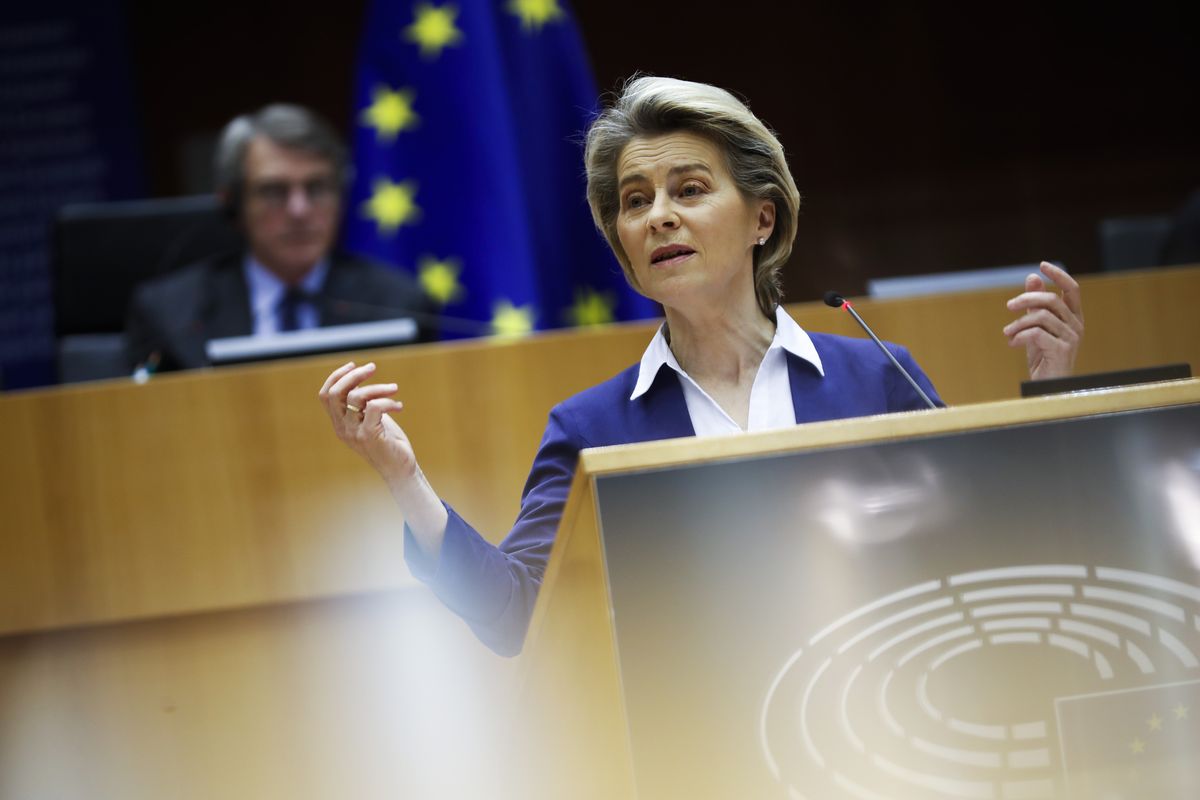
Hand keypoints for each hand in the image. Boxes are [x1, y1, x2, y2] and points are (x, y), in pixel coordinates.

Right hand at [318, 361, 414, 483]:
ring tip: (395, 389)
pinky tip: (399, 407)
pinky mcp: (369, 436)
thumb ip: (362, 402)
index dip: (337, 376)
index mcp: (339, 423)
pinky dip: (388, 401)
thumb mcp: (371, 419)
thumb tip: (359, 377)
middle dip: (354, 375)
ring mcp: (354, 433)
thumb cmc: (388, 442)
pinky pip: (375, 406)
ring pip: (357, 396)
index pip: (325, 395)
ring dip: (379, 387)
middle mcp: (342, 428)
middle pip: (335, 393)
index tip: (354, 365)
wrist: (400, 470)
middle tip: (373, 368)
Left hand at [1004, 262, 1083, 380]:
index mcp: (1073, 317)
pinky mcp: (1062, 350)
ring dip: (1018, 323)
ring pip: (1042, 317)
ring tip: (1007, 333)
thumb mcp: (1036, 327)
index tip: (1041, 265)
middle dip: (1026, 299)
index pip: (1072, 289)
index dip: (1058, 275)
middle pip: (1052, 300)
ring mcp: (1072, 338)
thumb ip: (1035, 305)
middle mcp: (1076, 325)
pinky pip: (1037, 334)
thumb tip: (1032, 277)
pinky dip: (1019, 336)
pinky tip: (1011, 344)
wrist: (1048, 387)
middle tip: (1009, 306)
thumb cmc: (1043, 356)